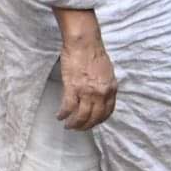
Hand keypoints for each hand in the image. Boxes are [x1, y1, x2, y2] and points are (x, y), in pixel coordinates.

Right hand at [54, 9, 116, 129]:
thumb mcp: (107, 72)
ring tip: (68, 126)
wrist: (84, 42)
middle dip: (86, 126)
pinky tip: (59, 116)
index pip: (107, 112)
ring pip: (82, 116)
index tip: (92, 123)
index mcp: (111, 88)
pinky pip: (68, 107)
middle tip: (78, 128)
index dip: (99, 120)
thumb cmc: (94, 52)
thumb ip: (105, 85)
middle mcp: (101, 93)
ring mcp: (87, 91)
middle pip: (95, 117)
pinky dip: (63, 114)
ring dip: (74, 124)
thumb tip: (100, 94)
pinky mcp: (73, 88)